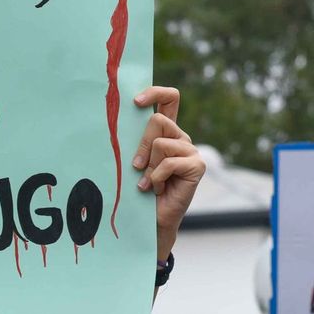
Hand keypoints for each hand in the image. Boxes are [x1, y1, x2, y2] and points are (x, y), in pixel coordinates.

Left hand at [132, 86, 203, 260]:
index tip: (136, 101)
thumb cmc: (140, 190)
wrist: (152, 220)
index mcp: (167, 132)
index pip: (169, 99)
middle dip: (142, 144)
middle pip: (159, 120)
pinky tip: (156, 189)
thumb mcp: (135, 160)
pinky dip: (157, 178)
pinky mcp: (197, 166)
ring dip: (149, 166)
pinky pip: (169, 162)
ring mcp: (191, 151)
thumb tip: (117, 120)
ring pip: (161, 143)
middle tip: (136, 166)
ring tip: (149, 183)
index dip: (155, 93)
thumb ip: (135, 141)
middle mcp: (181, 138)